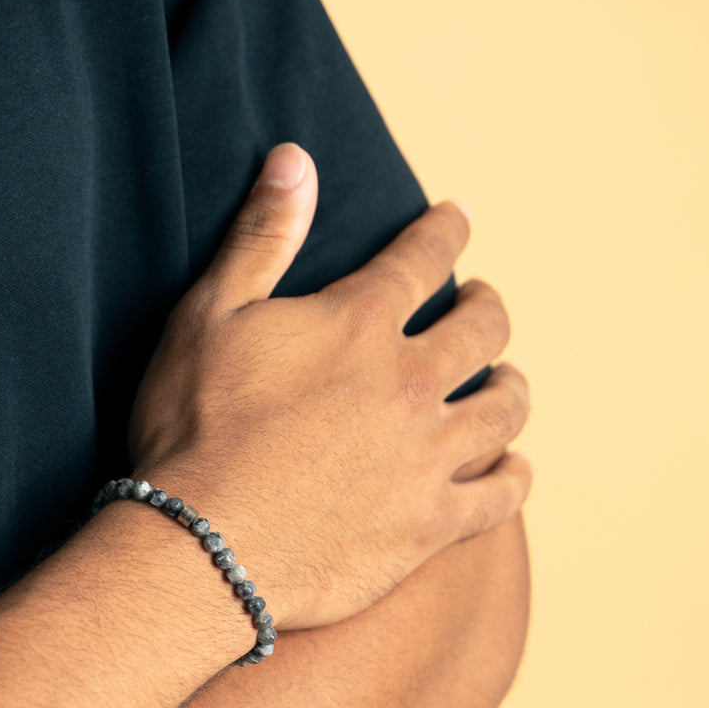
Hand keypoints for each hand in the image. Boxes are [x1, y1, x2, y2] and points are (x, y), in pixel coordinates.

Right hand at [128, 142, 530, 630]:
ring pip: (505, 407)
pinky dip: (514, 476)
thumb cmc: (193, 430)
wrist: (204, 549)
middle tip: (483, 304)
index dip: (446, 229)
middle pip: (484, 328)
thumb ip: (261, 238)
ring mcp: (428, 457)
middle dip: (488, 305)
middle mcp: (410, 383)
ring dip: (512, 386)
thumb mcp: (208, 317)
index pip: (424, 256)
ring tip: (506, 381)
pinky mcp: (430, 525)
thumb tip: (295, 158)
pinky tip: (514, 467)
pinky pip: (500, 496)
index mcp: (359, 324)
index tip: (458, 219)